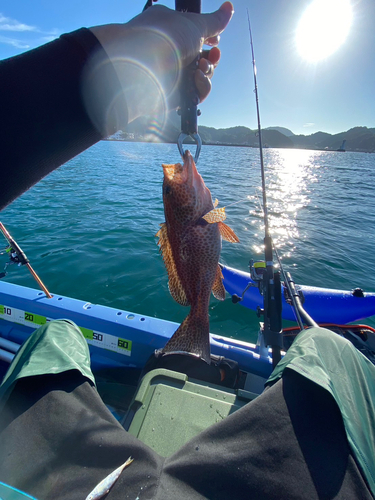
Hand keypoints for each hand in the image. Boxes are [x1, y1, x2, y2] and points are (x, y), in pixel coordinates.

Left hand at [89, 2, 232, 122]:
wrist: (142, 66)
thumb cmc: (164, 38)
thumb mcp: (194, 24)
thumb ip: (214, 21)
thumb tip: (229, 8)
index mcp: (171, 31)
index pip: (195, 37)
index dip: (210, 40)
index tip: (215, 40)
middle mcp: (171, 54)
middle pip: (203, 59)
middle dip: (212, 57)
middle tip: (213, 54)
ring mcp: (173, 76)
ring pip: (202, 77)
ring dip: (208, 71)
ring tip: (201, 66)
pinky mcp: (176, 96)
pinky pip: (197, 94)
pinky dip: (202, 86)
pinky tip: (197, 78)